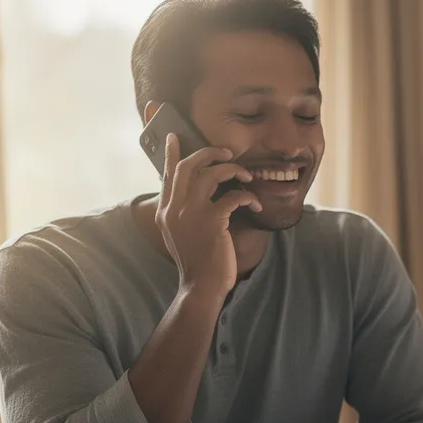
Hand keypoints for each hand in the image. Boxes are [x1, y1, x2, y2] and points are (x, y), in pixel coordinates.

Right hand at [155, 133, 261, 299]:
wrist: (200, 286)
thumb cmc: (196, 262)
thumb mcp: (179, 235)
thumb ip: (182, 213)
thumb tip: (194, 194)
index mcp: (165, 211)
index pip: (168, 174)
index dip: (172, 154)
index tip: (174, 136)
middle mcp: (174, 208)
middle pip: (188, 166)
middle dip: (209, 153)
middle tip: (227, 152)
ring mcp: (192, 213)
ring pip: (211, 173)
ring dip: (233, 170)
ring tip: (246, 176)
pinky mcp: (212, 221)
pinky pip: (234, 195)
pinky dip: (248, 197)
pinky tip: (256, 205)